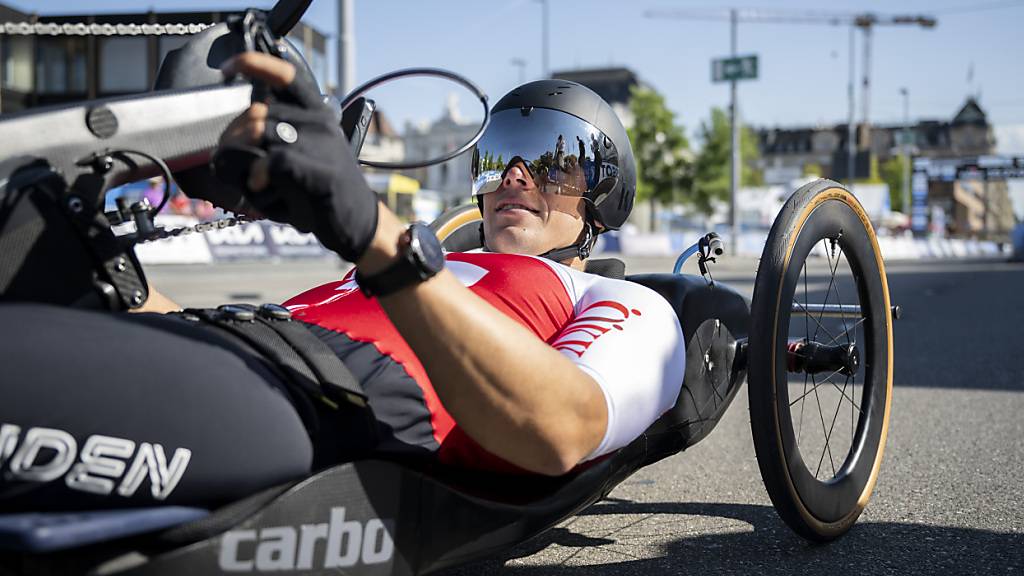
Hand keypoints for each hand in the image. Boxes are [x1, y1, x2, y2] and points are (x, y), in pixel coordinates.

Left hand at [214, 52, 378, 262]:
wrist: (358, 224)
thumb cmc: (321, 194)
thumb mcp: (300, 158)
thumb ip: (272, 140)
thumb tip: (229, 143)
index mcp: (316, 114)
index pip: (284, 76)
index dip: (252, 64)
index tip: (226, 70)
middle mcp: (319, 122)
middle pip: (256, 113)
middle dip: (231, 138)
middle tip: (227, 163)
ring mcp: (321, 145)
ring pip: (259, 133)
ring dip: (241, 160)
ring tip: (250, 181)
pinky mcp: (320, 171)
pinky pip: (273, 161)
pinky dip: (257, 174)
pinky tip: (258, 186)